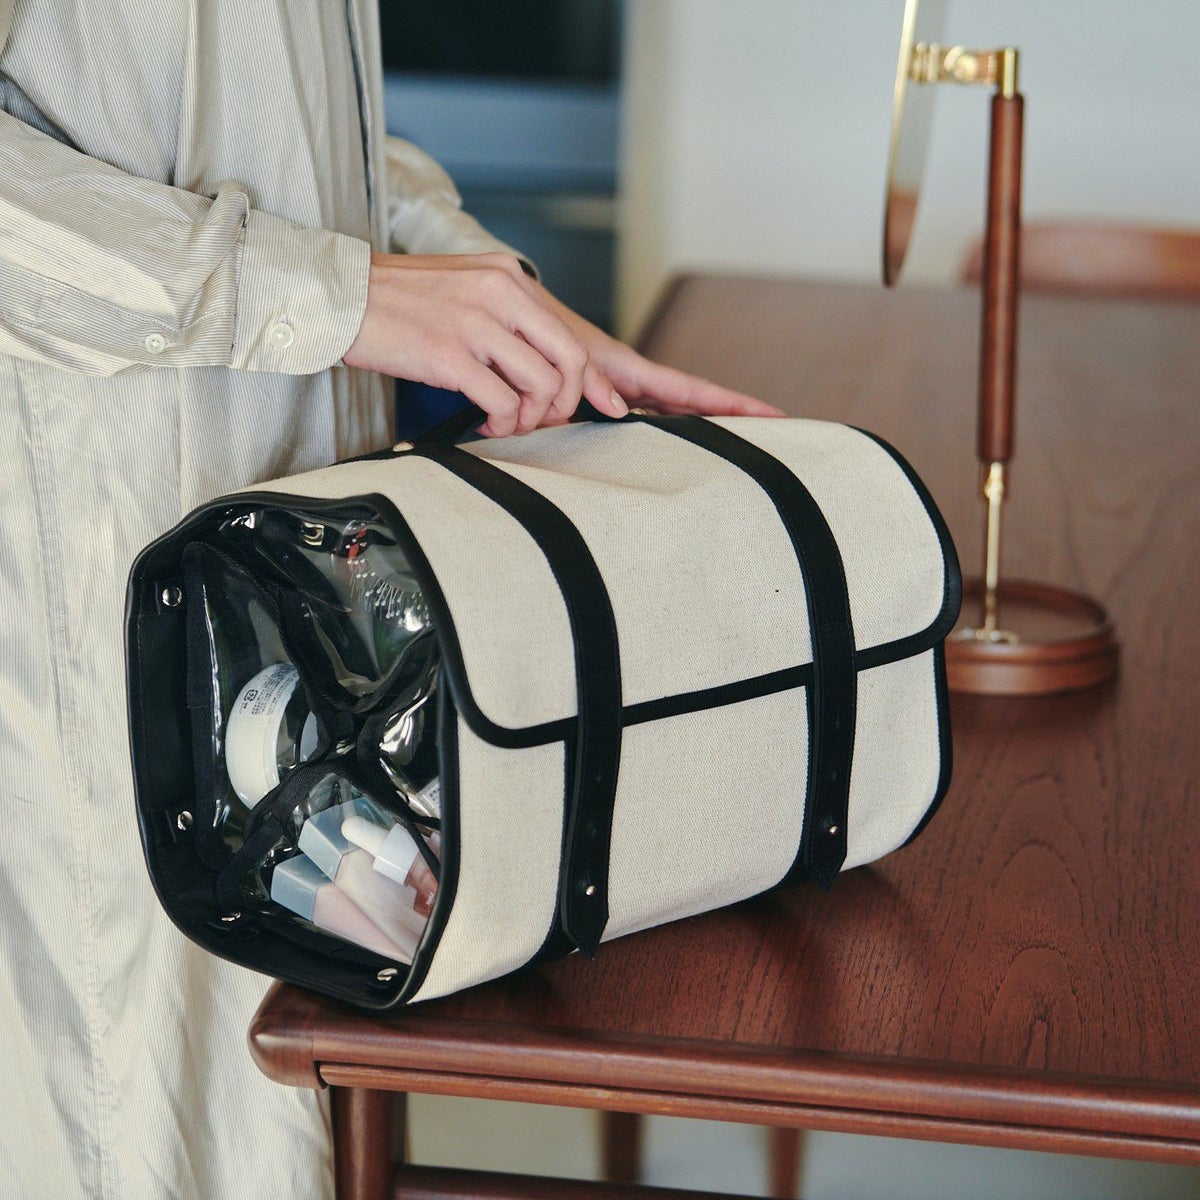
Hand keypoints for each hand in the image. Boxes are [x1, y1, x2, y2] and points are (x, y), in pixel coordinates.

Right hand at [343, 252, 627, 436]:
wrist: (337, 295)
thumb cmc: (395, 300)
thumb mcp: (464, 290)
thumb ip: (505, 316)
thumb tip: (539, 363)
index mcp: (508, 276)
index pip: (570, 331)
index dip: (590, 378)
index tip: (596, 405)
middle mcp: (500, 291)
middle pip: (570, 358)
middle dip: (565, 401)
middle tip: (545, 420)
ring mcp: (476, 322)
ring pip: (542, 384)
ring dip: (531, 417)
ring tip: (508, 424)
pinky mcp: (450, 354)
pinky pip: (503, 402)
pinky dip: (502, 424)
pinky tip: (486, 426)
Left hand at [531, 282, 784, 420]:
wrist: (516, 322)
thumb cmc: (539, 334)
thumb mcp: (566, 356)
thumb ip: (588, 380)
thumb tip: (620, 408)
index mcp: (630, 371)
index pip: (692, 391)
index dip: (731, 403)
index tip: (773, 414)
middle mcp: (634, 383)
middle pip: (695, 403)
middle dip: (735, 414)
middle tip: (778, 431)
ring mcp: (624, 392)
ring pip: (674, 412)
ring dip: (707, 423)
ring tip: (744, 442)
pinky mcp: (605, 401)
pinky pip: (646, 416)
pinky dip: (669, 427)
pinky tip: (683, 448)